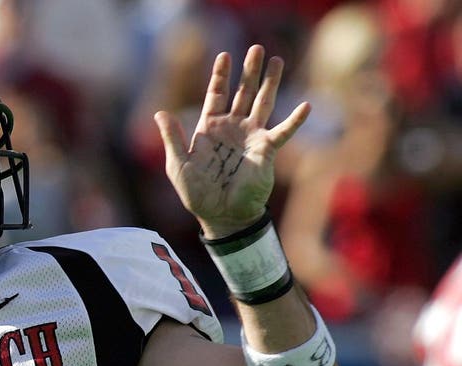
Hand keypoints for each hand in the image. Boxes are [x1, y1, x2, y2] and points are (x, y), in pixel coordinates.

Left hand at [154, 45, 309, 235]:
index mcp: (210, 128)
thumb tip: (160, 113)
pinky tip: (306, 106)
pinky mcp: (266, 150)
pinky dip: (294, 120)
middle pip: (242, 92)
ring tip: (277, 60)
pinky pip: (283, 132)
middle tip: (256, 48)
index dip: (220, 76)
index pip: (216, 95)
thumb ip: (173, 138)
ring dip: (270, 83)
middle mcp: (232, 128)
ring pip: (263, 103)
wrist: (221, 215)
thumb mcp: (179, 165)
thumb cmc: (197, 193)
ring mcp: (250, 136)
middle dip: (249, 71)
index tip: (224, 55)